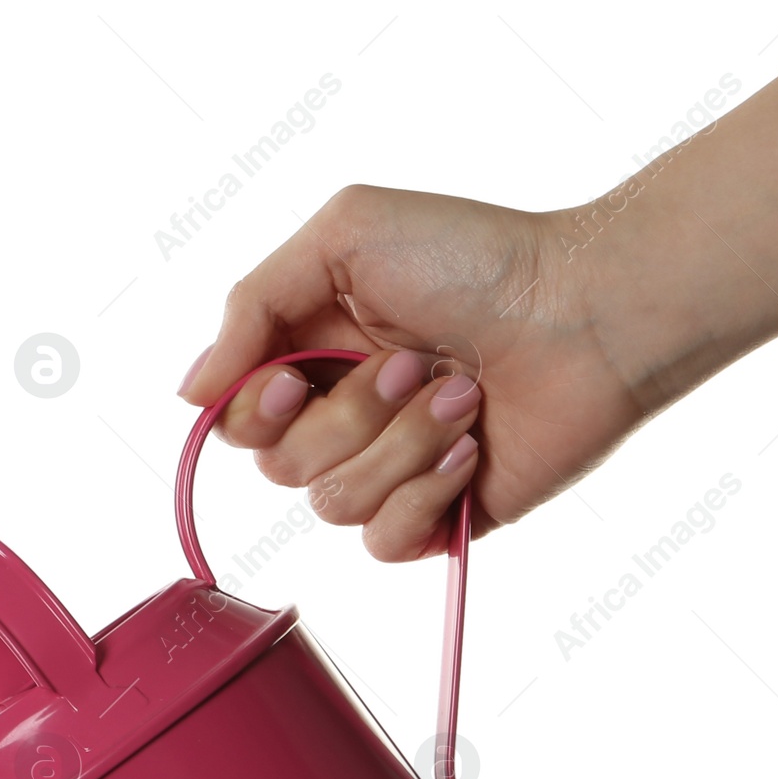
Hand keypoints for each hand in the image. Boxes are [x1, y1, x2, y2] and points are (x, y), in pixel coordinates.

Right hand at [176, 184, 670, 560]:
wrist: (587, 313)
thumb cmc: (477, 258)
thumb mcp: (342, 236)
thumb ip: (250, 306)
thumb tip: (190, 394)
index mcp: (312, 352)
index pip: (236, 420)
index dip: (254, 412)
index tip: (297, 377)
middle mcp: (345, 415)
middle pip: (278, 466)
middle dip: (348, 414)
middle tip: (416, 363)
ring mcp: (392, 469)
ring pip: (330, 504)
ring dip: (400, 444)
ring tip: (462, 396)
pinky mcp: (440, 516)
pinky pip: (384, 542)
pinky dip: (428, 491)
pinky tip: (473, 446)